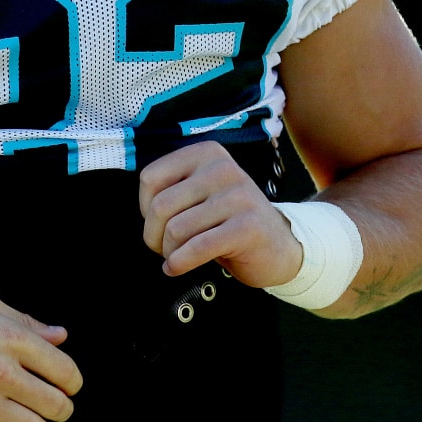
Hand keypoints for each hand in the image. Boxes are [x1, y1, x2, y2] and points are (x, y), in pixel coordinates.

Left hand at [138, 139, 302, 286]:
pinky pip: (197, 247)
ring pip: (176, 229)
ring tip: (177, 257)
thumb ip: (173, 190)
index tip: (157, 223)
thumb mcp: (201, 193)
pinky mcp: (247, 227)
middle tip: (164, 248)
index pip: (150, 178)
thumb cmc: (228, 221)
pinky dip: (180, 263)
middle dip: (154, 236)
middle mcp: (222, 168)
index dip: (144, 208)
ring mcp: (238, 196)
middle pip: (160, 206)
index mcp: (206, 154)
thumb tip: (142, 212)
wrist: (279, 246)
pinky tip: (177, 268)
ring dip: (169, 252)